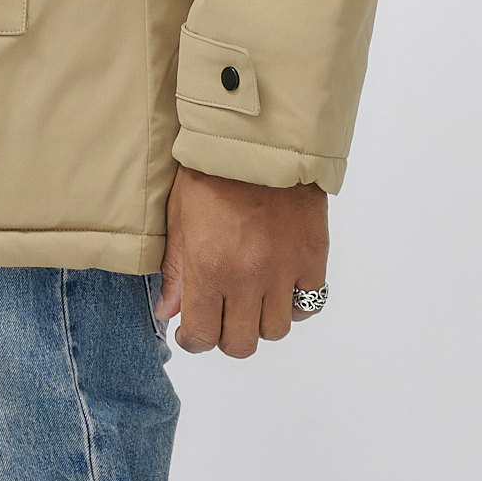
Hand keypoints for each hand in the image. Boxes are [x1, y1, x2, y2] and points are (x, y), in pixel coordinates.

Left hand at [154, 164, 328, 356]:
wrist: (259, 137)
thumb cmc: (211, 171)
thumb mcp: (179, 215)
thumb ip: (175, 270)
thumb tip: (168, 311)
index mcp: (208, 268)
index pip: (203, 336)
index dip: (194, 339)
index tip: (192, 331)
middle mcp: (248, 278)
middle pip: (242, 343)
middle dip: (226, 335)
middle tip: (221, 315)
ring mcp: (284, 270)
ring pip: (276, 330)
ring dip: (260, 319)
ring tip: (250, 296)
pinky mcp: (313, 257)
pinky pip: (308, 304)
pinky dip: (295, 302)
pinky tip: (280, 284)